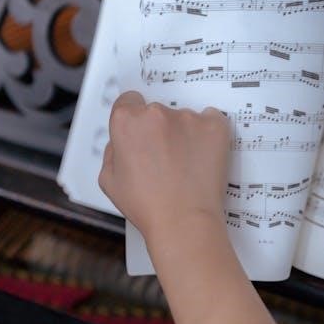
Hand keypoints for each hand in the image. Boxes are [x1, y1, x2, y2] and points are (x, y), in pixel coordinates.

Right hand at [98, 91, 230, 243]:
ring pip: (184, 118)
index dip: (134, 118)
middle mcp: (155, 113)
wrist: (183, 222)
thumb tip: (121, 143)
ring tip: (184, 165)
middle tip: (163, 159)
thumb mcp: (108, 182)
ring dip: (184, 134)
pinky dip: (208, 135)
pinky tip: (202, 157)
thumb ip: (111, 152)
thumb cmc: (146, 206)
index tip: (141, 132)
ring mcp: (187, 117)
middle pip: (156, 111)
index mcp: (126, 122)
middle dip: (158, 130)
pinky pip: (211, 120)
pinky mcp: (214, 126)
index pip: (129, 100)